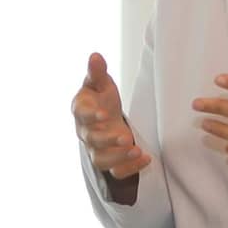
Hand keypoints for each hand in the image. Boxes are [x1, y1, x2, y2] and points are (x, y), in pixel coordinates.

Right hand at [73, 52, 150, 179]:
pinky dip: (130, 168)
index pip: (81, 115)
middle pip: (92, 140)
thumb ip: (97, 72)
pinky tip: (146, 159)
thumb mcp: (101, 83)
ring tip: (137, 150)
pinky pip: (116, 171)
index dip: (91, 116)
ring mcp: (97, 149)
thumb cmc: (100, 98)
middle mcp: (86, 133)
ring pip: (101, 160)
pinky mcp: (110, 161)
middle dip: (107, 140)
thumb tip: (95, 55)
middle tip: (125, 137)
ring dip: (119, 158)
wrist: (105, 117)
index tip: (103, 114)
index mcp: (81, 111)